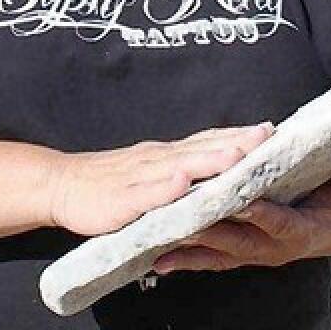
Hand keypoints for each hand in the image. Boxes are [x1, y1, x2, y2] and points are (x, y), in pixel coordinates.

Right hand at [46, 122, 274, 236]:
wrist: (61, 185)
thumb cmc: (107, 182)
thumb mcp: (148, 172)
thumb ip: (177, 169)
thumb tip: (213, 162)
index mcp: (164, 155)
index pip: (206, 141)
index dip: (236, 135)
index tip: (268, 129)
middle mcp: (156, 160)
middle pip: (200, 148)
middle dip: (234, 143)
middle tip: (265, 136)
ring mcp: (139, 178)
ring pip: (178, 167)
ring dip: (207, 160)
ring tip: (235, 157)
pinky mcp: (122, 200)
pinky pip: (146, 194)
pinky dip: (165, 188)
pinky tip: (182, 184)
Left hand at [152, 156, 330, 273]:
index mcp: (299, 231)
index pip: (277, 221)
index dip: (260, 213)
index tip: (240, 202)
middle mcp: (272, 248)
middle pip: (237, 241)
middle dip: (210, 231)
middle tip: (182, 220)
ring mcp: (252, 254)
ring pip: (217, 253)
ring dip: (188, 249)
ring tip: (158, 243)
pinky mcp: (238, 255)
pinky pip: (209, 260)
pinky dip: (185, 260)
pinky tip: (158, 261)